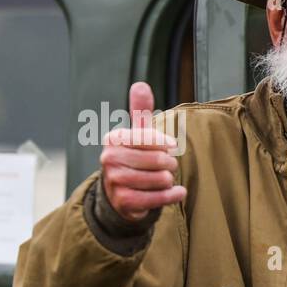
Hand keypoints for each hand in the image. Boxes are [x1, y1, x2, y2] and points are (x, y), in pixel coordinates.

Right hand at [99, 82, 185, 221]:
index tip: (172, 146)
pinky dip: (172, 195)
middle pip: (158, 160)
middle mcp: (109, 159)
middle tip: (168, 166)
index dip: (165, 143)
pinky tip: (177, 192)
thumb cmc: (135, 157)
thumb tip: (141, 84)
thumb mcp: (138, 134)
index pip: (149, 137)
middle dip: (169, 164)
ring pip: (160, 179)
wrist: (121, 193)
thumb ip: (140, 110)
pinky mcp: (124, 201)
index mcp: (113, 139)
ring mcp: (114, 181)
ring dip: (169, 180)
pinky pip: (158, 198)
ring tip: (165, 178)